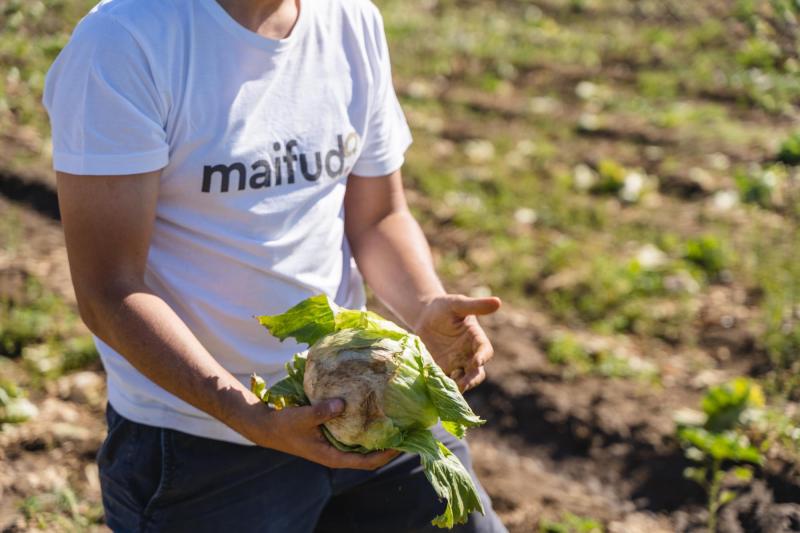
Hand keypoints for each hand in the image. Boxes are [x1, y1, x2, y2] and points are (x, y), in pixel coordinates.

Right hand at [245, 398, 398, 469]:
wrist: (267, 427)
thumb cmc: (284, 425)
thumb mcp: (302, 417)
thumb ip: (321, 411)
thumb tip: (342, 403)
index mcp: (333, 457)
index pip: (367, 462)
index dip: (387, 455)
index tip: (404, 444)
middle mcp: (338, 453)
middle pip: (371, 455)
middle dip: (390, 445)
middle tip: (409, 429)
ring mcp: (335, 444)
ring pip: (364, 444)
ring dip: (380, 435)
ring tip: (398, 420)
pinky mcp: (332, 434)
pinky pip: (355, 432)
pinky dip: (366, 425)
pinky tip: (375, 411)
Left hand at [414, 294, 500, 390]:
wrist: (424, 316)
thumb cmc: (444, 307)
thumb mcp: (458, 303)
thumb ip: (476, 306)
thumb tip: (498, 301)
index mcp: (476, 339)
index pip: (485, 351)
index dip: (483, 357)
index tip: (478, 361)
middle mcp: (469, 355)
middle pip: (476, 372)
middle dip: (472, 379)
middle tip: (464, 384)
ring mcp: (455, 364)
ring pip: (462, 380)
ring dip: (458, 386)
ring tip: (450, 389)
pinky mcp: (441, 369)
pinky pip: (444, 381)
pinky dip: (441, 386)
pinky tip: (434, 389)